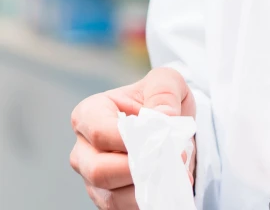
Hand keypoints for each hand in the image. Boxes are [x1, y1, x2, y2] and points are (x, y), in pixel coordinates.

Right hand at [70, 66, 196, 209]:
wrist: (170, 126)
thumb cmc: (161, 99)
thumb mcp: (166, 81)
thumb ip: (164, 92)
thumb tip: (162, 118)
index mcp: (90, 114)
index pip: (99, 132)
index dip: (129, 139)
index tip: (160, 139)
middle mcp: (84, 150)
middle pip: (99, 170)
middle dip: (138, 168)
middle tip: (171, 159)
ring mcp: (93, 179)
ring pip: (112, 196)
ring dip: (147, 187)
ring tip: (175, 172)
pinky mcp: (109, 199)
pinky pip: (124, 209)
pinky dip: (149, 201)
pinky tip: (169, 186)